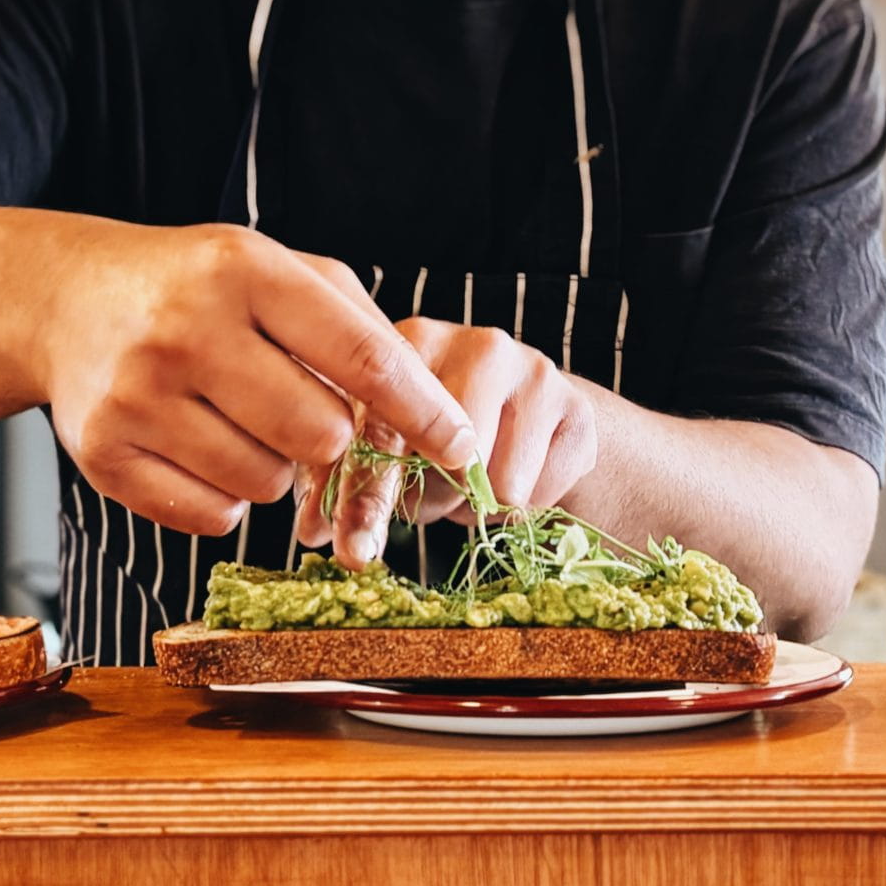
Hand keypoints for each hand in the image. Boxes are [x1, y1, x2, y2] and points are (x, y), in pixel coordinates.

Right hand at [29, 220, 477, 535]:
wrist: (68, 300)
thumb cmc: (200, 289)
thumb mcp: (278, 271)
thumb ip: (360, 329)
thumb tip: (437, 417)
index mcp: (244, 270)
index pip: (362, 358)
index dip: (424, 413)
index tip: (461, 448)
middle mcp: (186, 328)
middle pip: (319, 435)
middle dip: (330, 438)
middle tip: (303, 414)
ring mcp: (137, 394)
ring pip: (265, 485)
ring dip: (273, 469)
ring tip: (240, 422)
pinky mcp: (102, 453)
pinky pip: (211, 517)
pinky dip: (224, 499)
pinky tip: (202, 449)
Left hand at [297, 320, 596, 568]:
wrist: (543, 428)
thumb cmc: (447, 439)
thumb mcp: (392, 448)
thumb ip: (348, 477)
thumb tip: (310, 530)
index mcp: (410, 343)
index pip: (378, 422)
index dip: (359, 490)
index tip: (343, 543)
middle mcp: (472, 341)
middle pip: (438, 452)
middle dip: (424, 500)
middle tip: (419, 514)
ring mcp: (530, 366)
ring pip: (491, 482)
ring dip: (475, 505)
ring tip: (473, 485)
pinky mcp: (575, 404)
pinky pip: (535, 490)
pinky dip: (521, 505)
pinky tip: (518, 477)